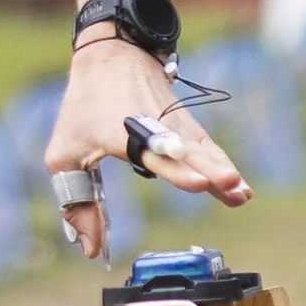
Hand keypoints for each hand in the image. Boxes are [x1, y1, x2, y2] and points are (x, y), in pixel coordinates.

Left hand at [41, 34, 249, 260]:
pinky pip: (208, 148)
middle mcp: (154, 125)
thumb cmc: (84, 107)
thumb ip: (78, 204)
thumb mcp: (63, 154)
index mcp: (121, 131)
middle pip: (186, 151)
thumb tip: (92, 251)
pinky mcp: (186, 124)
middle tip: (230, 187)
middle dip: (209, 171)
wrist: (112, 54)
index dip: (176, 169)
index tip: (199, 183)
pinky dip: (223, 165)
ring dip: (222, 171)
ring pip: (202, 149)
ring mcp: (174, 123)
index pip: (153, 152)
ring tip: (241, 194)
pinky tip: (241, 187)